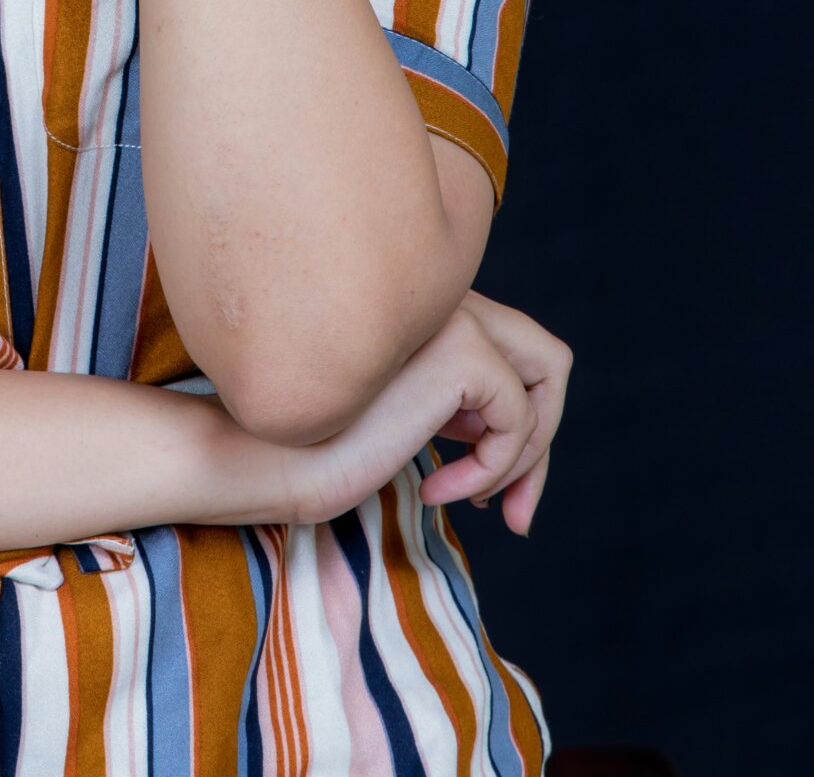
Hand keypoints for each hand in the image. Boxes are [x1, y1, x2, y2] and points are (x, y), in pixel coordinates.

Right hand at [188, 304, 552, 538]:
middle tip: (514, 517)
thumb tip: (519, 418)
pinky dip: (494, 468)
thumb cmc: (319, 445)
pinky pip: (519, 417)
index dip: (512, 431)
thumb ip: (453, 400)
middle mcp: (443, 295)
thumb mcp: (402, 414)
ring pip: (548, 379)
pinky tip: (439, 490)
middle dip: (541, 443)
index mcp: (425, 305)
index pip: (513, 351)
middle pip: (546, 358)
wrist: (265, 452)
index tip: (484, 496)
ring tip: (479, 502)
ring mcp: (453, 316)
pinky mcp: (461, 350)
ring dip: (527, 458)